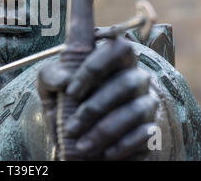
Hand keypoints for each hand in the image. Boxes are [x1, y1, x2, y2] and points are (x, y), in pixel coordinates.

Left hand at [37, 37, 157, 159]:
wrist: (76, 142)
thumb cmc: (64, 105)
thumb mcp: (49, 89)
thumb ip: (50, 76)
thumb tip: (64, 80)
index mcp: (112, 60)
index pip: (118, 46)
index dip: (97, 65)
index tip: (71, 90)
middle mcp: (134, 76)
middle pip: (126, 82)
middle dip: (95, 108)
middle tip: (71, 127)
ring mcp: (146, 101)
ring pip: (135, 111)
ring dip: (104, 131)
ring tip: (82, 146)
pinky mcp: (151, 128)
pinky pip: (143, 134)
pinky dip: (122, 145)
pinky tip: (104, 154)